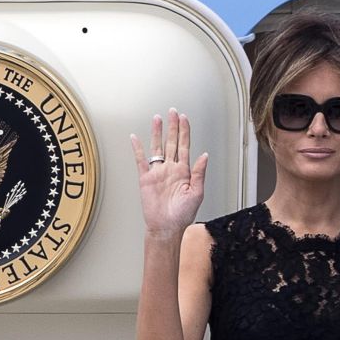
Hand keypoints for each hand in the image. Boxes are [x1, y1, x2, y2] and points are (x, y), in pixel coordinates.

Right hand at [131, 108, 208, 239]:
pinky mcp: (145, 178)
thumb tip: (204, 155)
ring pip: (157, 147)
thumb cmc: (182, 214)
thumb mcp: (197, 193)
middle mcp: (171, 169)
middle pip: (172, 142)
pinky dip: (138, 149)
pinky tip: (135, 138)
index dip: (185, 132)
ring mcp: (158, 172)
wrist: (166, 227)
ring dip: (157, 133)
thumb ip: (199, 173)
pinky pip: (141, 160)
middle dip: (173, 127)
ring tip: (157, 118)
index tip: (184, 119)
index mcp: (184, 171)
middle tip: (173, 112)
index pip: (185, 146)